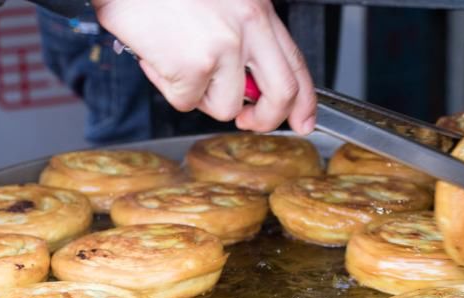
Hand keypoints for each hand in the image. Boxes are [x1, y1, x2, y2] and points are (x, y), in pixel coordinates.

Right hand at [92, 0, 315, 134]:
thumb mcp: (222, 3)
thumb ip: (244, 38)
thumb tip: (249, 87)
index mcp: (257, 10)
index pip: (296, 64)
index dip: (304, 101)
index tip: (303, 120)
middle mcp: (247, 27)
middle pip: (280, 94)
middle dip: (266, 119)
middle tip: (248, 121)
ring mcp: (222, 47)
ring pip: (226, 106)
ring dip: (200, 96)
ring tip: (179, 63)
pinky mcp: (193, 66)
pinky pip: (187, 102)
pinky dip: (169, 88)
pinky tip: (159, 58)